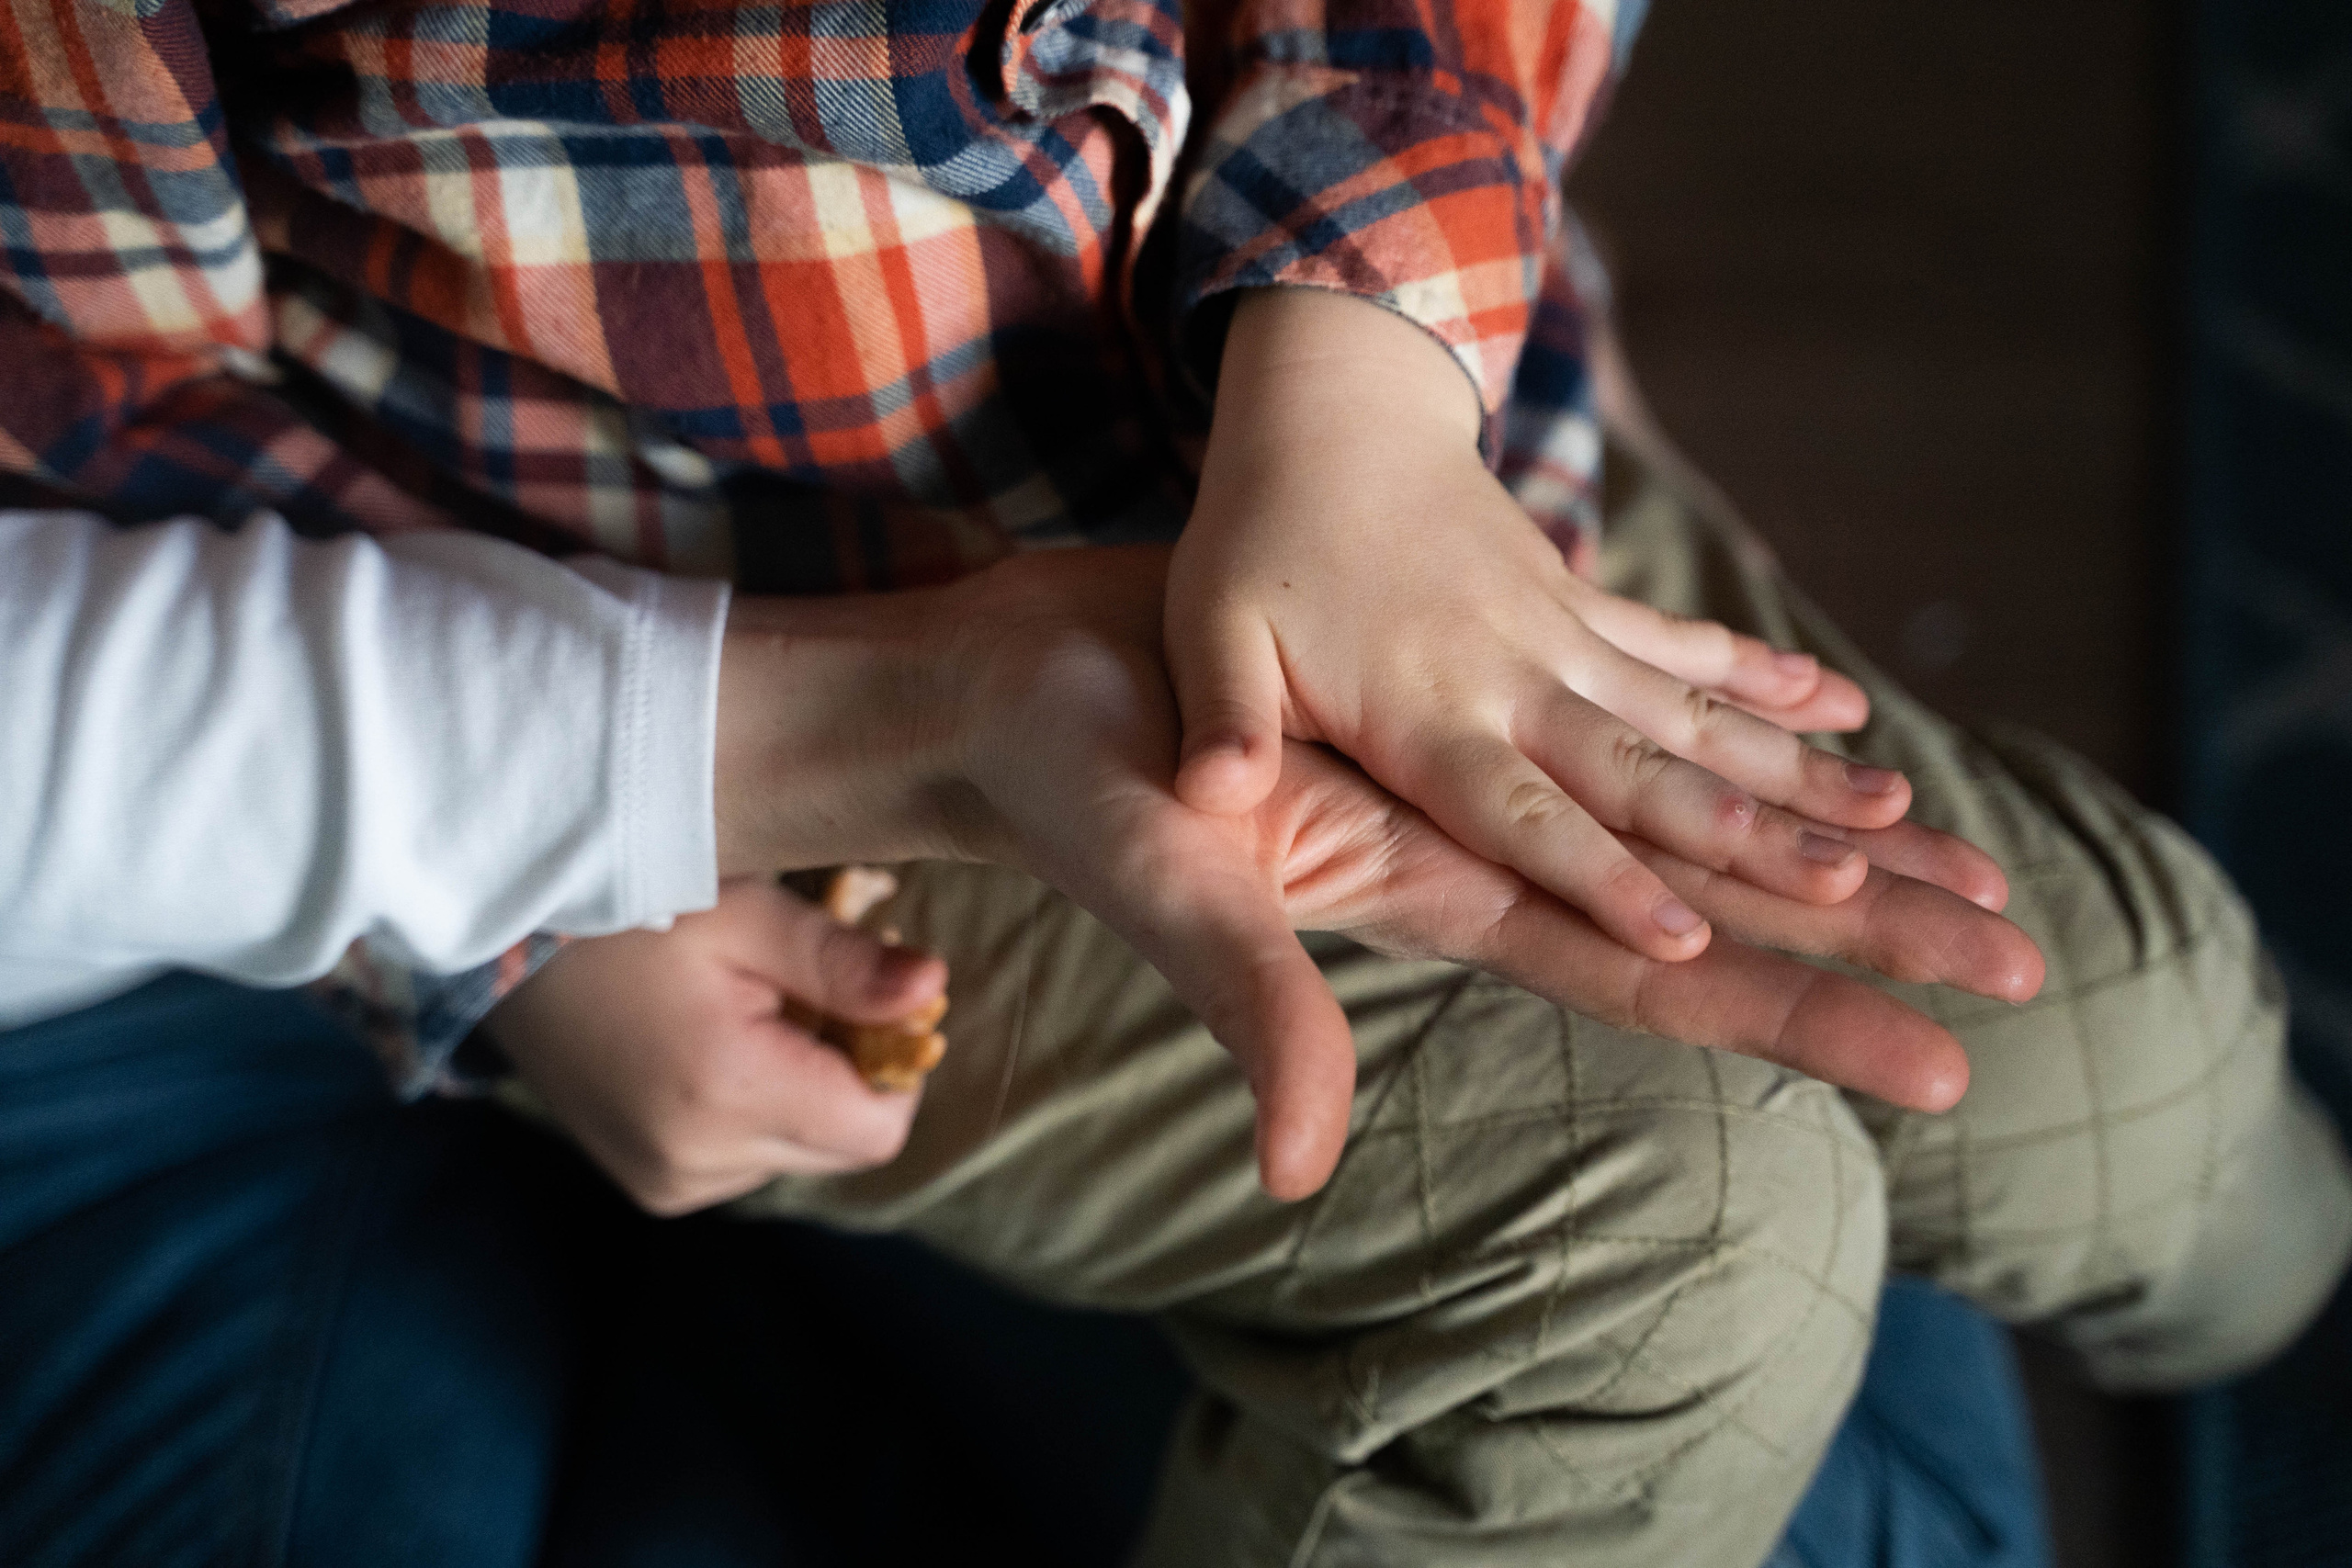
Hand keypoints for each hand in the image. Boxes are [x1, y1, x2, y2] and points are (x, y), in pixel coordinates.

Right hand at [482, 877, 944, 1214]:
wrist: (497, 941)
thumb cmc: (624, 910)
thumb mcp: (745, 914)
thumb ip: (844, 963)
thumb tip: (934, 990)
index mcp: (728, 1096)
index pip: (878, 1127)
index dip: (896, 1062)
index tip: (867, 996)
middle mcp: (697, 1163)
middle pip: (841, 1143)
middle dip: (845, 1070)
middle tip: (798, 989)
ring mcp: (667, 1182)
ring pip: (798, 1151)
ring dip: (798, 1088)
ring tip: (743, 1012)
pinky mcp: (649, 1183)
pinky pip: (745, 1158)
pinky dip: (752, 1107)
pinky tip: (709, 1044)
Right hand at [708, 545, 2033, 1200]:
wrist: (1015, 695)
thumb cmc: (1074, 787)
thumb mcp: (1174, 887)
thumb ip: (1252, 1015)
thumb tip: (1302, 1172)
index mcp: (1440, 906)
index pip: (1654, 978)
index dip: (1798, 1016)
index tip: (1947, 1058)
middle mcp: (1480, 863)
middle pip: (1703, 912)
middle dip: (1861, 941)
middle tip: (2024, 956)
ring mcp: (1470, 794)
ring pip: (1677, 823)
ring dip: (1814, 844)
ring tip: (1954, 851)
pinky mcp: (1447, 719)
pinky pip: (1612, 732)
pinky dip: (1714, 735)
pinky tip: (1797, 727)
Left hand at [1164, 289, 1956, 970]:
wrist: (1329, 416)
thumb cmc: (1256, 546)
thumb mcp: (1212, 634)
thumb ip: (1228, 721)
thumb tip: (1210, 793)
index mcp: (1427, 710)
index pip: (1524, 813)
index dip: (1602, 877)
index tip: (1688, 940)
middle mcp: (1517, 678)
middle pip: (1649, 774)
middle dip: (1759, 840)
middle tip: (1865, 895)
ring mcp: (1564, 636)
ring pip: (1700, 719)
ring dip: (1802, 770)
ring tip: (1909, 817)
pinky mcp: (1584, 606)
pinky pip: (1688, 648)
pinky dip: (1768, 678)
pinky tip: (1852, 709)